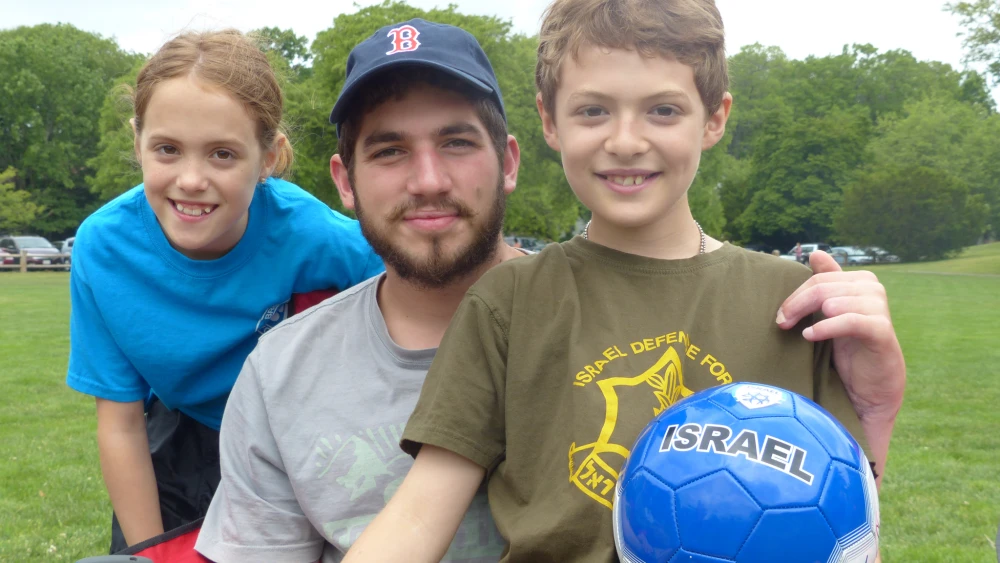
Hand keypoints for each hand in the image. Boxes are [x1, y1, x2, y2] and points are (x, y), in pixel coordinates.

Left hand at [776, 251, 904, 422]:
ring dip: (808, 316)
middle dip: (796, 305)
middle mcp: (873, 289)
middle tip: (781, 324)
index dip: (795, 296)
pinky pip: (851, 321)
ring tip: (798, 333)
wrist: (872, 386)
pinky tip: (810, 336)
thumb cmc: (850, 348)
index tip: (780, 316)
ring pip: (833, 301)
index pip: (818, 278)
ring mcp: (880, 308)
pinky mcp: (882, 331)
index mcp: (861, 280)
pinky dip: (827, 327)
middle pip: (822, 287)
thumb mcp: (833, 313)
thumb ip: (826, 283)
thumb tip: (815, 253)